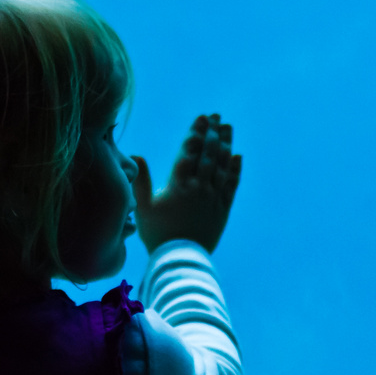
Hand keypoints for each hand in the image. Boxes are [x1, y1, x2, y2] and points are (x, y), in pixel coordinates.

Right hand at [134, 113, 241, 252]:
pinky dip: (235, 170)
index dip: (197, 133)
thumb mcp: (143, 207)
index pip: (190, 152)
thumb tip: (138, 154)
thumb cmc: (158, 234)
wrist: (180, 258)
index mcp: (179, 185)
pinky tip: (237, 156)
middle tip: (217, 116)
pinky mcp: (223, 209)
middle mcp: (199, 188)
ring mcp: (213, 198)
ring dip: (226, 145)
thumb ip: (141, 180)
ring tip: (228, 127)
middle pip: (209, 154)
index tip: (202, 117)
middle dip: (213, 133)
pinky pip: (231, 185)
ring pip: (222, 166)